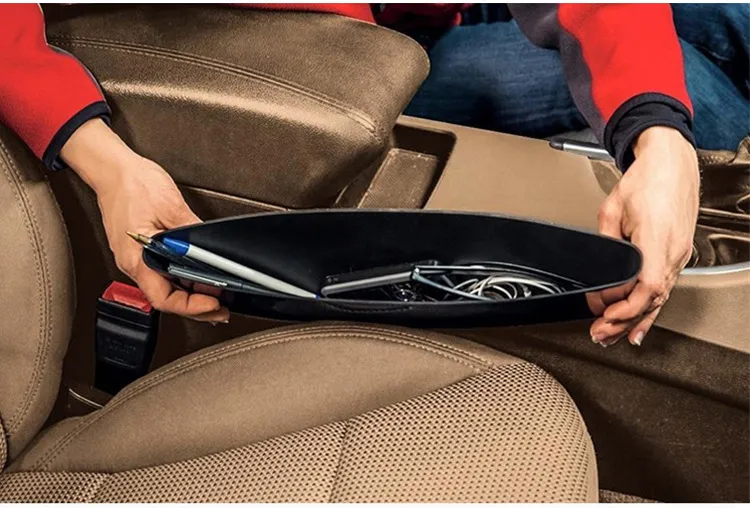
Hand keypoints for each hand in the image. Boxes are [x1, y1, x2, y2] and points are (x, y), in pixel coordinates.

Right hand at [61, 119, 229, 321]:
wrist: (113, 169)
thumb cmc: (132, 184)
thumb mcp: (171, 207)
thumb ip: (192, 233)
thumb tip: (211, 251)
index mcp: (137, 258)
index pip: (164, 299)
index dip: (191, 307)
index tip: (213, 304)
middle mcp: (133, 263)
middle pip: (166, 298)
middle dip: (196, 308)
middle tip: (221, 309)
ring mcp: (135, 258)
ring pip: (165, 288)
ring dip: (190, 295)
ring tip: (214, 299)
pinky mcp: (139, 250)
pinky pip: (161, 273)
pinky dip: (181, 280)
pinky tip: (196, 279)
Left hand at [587, 126, 698, 346]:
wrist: (671, 163)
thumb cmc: (646, 180)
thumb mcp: (611, 209)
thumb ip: (604, 242)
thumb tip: (597, 267)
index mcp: (657, 239)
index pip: (647, 286)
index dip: (626, 307)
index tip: (604, 315)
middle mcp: (673, 252)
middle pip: (652, 300)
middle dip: (622, 321)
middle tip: (599, 333)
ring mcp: (679, 255)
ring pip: (658, 299)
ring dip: (634, 321)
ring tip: (612, 337)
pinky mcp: (677, 255)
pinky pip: (664, 289)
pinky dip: (649, 310)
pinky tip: (638, 327)